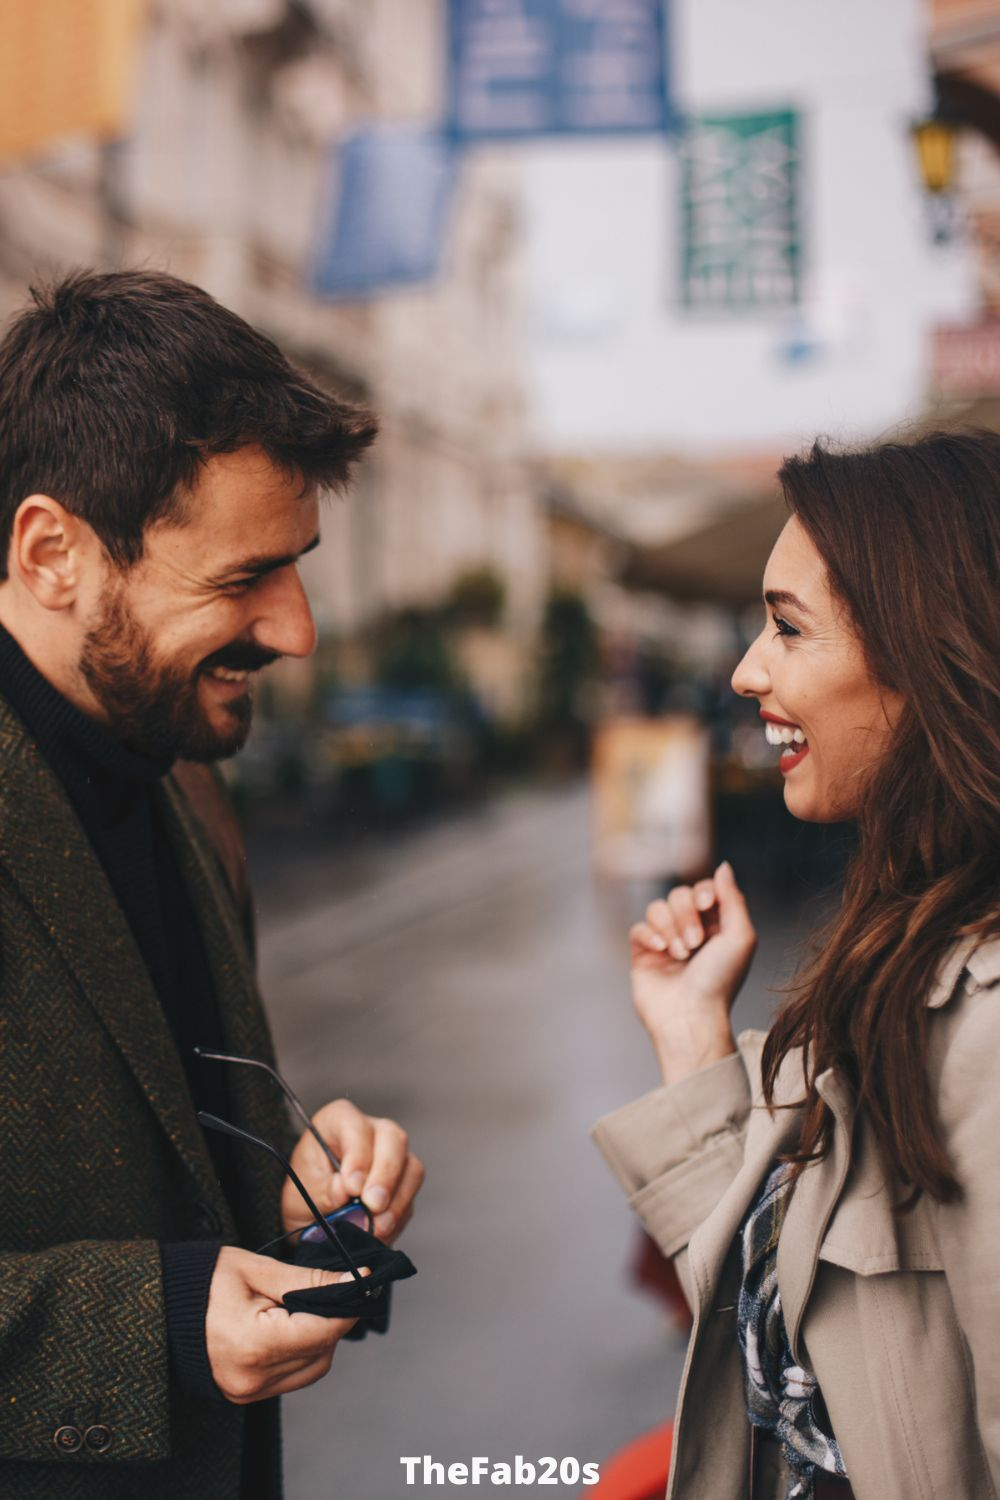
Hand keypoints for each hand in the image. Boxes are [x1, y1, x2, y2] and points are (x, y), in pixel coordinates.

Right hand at [205, 1245, 366, 1403]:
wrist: (161, 1306)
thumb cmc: (204, 1280)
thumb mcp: (257, 1270)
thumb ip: (308, 1280)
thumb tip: (354, 1280)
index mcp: (254, 1344)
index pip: (324, 1331)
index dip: (348, 1304)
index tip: (360, 1280)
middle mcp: (252, 1378)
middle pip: (322, 1352)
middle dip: (332, 1319)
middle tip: (324, 1287)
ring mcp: (246, 1391)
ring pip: (312, 1368)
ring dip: (318, 1338)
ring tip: (298, 1306)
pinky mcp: (244, 1394)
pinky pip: (291, 1376)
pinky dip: (300, 1352)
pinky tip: (285, 1325)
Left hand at [281, 1101, 423, 1242]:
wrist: (312, 1216)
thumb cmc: (303, 1192)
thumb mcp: (301, 1192)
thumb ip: (323, 1190)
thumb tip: (344, 1191)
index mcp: (339, 1120)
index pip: (356, 1128)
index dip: (358, 1156)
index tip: (352, 1187)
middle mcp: (372, 1132)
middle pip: (394, 1140)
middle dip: (386, 1176)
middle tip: (373, 1205)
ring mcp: (392, 1157)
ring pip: (412, 1168)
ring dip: (397, 1200)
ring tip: (377, 1226)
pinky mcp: (403, 1184)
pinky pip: (410, 1197)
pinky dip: (398, 1217)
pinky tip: (381, 1232)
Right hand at [630, 861, 756, 1085]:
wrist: (691, 1017)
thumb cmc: (721, 981)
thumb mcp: (740, 937)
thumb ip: (732, 898)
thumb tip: (723, 866)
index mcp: (717, 927)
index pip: (704, 890)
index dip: (704, 891)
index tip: (708, 904)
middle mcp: (691, 931)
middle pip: (679, 895)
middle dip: (687, 914)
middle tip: (696, 942)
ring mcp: (665, 942)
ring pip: (657, 908)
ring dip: (671, 927)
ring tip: (681, 953)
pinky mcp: (643, 954)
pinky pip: (638, 928)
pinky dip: (649, 935)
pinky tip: (662, 951)